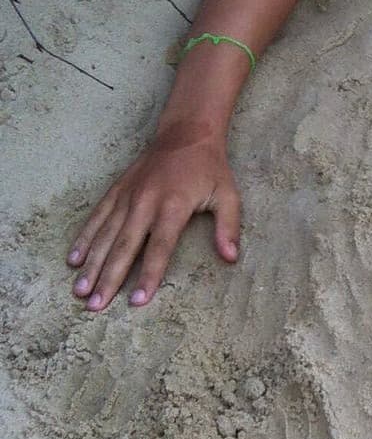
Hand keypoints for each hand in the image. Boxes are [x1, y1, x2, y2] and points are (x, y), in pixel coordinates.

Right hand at [67, 127, 241, 310]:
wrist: (186, 133)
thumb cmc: (209, 169)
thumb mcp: (228, 195)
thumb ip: (228, 228)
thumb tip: (230, 258)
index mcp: (173, 207)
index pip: (159, 248)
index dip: (148, 275)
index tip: (137, 301)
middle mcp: (145, 203)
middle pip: (124, 247)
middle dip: (109, 278)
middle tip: (95, 305)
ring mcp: (127, 196)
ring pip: (105, 235)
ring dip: (91, 265)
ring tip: (80, 290)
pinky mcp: (116, 190)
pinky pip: (97, 217)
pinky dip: (84, 238)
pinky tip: (73, 260)